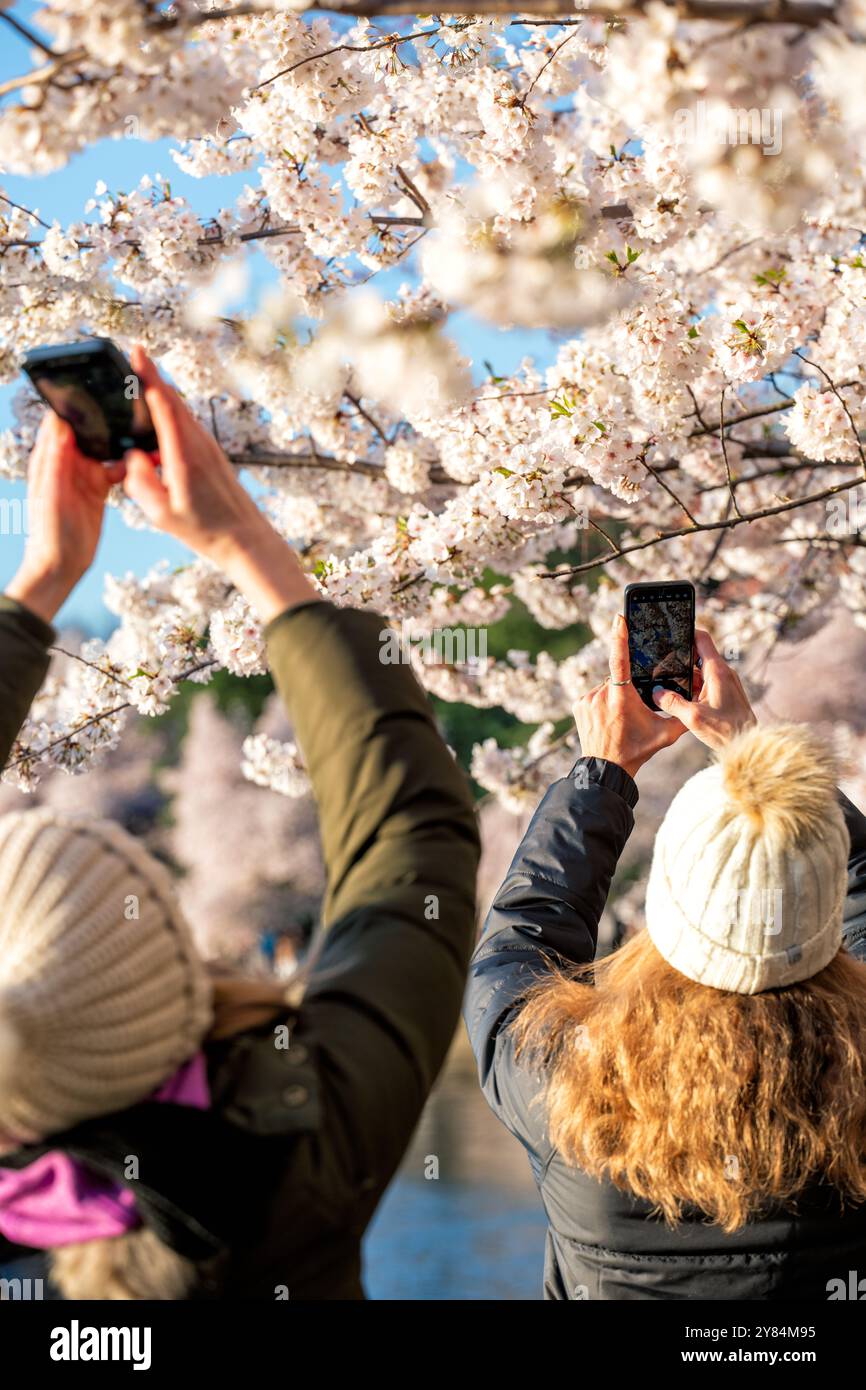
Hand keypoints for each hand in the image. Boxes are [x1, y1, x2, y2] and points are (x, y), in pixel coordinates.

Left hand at [5, 411, 124, 622]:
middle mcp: (66, 462)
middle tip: (129, 405)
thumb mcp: (51, 494)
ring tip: (141, 430)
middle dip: (105, 418)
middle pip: (87, 430)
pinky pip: (116, 468)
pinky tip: (144, 460)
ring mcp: (84, 474)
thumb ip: (56, 460)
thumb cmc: (49, 532)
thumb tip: (62, 425)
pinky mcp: (98, 488)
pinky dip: (129, 463)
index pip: (61, 421)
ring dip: (120, 440)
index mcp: (49, 459)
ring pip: (105, 447)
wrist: (61, 565)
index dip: (77, 406)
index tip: (97, 391)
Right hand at [123, 347, 319, 622]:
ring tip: (143, 382)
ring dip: (164, 395)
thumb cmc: (205, 531)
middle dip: (154, 377)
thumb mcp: (162, 514)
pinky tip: (162, 420)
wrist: (246, 540)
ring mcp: (209, 447)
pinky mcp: (213, 454)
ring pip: (183, 412)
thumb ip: (140, 482)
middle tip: (135, 357)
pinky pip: (189, 426)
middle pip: (174, 400)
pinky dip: (173, 415)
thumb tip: (131, 456)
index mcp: (184, 455)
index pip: (164, 405)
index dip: (150, 376)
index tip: (138, 352)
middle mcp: (199, 444)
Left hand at [572, 614, 688, 778]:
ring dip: (614, 696)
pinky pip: (593, 696)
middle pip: (618, 679)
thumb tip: (698, 701)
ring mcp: (587, 700)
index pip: (620, 660)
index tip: (619, 619)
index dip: (620, 637)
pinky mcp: (578, 705)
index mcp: (621, 698)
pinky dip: (602, 703)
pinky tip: (607, 719)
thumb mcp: (665, 734)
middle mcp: (601, 696)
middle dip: (627, 688)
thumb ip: (682, 716)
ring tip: (618, 719)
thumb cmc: (637, 751)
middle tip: (631, 711)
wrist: (607, 769)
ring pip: (605, 687)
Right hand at [651, 628, 755, 749]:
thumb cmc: (726, 730)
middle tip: (662, 663)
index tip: (672, 633)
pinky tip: (682, 696)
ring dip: (687, 675)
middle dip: (681, 658)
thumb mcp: (693, 717)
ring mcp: (726, 682)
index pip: (702, 639)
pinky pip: (707, 682)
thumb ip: (672, 703)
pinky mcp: (726, 693)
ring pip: (702, 670)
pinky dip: (694, 685)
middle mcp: (723, 673)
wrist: (747, 744)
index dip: (687, 632)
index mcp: (717, 671)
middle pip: (699, 654)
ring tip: (668, 682)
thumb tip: (656, 693)